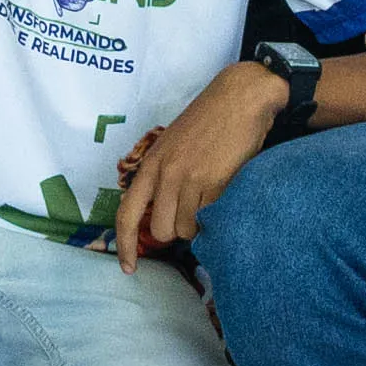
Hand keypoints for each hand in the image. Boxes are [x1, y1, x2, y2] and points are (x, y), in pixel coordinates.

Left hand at [109, 68, 284, 261]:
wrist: (240, 97)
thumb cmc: (208, 120)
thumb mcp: (172, 145)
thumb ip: (163, 176)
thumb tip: (164, 214)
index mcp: (151, 164)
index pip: (126, 214)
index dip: (125, 246)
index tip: (128, 268)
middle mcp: (165, 173)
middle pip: (161, 231)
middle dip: (177, 230)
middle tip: (193, 212)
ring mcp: (189, 178)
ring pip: (188, 229)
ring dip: (200, 223)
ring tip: (212, 195)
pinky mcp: (216, 181)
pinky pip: (212, 217)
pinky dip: (219, 212)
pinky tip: (226, 188)